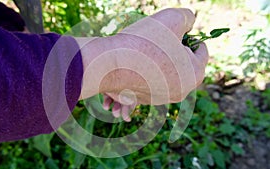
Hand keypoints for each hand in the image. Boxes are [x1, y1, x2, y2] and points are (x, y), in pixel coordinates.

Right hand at [77, 8, 208, 119]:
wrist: (110, 65)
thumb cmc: (143, 42)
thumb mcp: (172, 19)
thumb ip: (188, 17)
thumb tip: (189, 22)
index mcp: (194, 74)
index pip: (201, 50)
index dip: (189, 36)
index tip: (175, 32)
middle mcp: (181, 91)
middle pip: (184, 64)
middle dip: (175, 50)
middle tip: (159, 40)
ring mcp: (161, 98)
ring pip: (167, 73)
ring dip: (161, 61)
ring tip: (146, 50)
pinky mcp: (145, 100)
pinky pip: (151, 81)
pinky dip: (147, 71)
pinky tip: (137, 62)